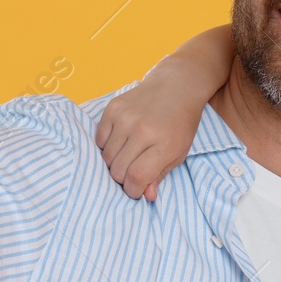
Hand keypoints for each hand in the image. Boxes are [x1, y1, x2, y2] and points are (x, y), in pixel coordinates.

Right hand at [94, 66, 204, 199]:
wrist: (175, 86)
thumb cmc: (180, 123)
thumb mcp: (179, 152)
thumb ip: (160, 175)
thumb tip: (146, 196)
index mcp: (163, 144)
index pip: (136, 177)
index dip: (133, 190)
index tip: (136, 189)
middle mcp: (142, 130)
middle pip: (118, 170)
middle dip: (124, 178)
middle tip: (133, 171)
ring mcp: (125, 118)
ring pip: (107, 157)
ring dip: (115, 163)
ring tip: (129, 155)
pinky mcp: (113, 108)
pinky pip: (100, 140)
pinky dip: (108, 146)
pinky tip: (122, 140)